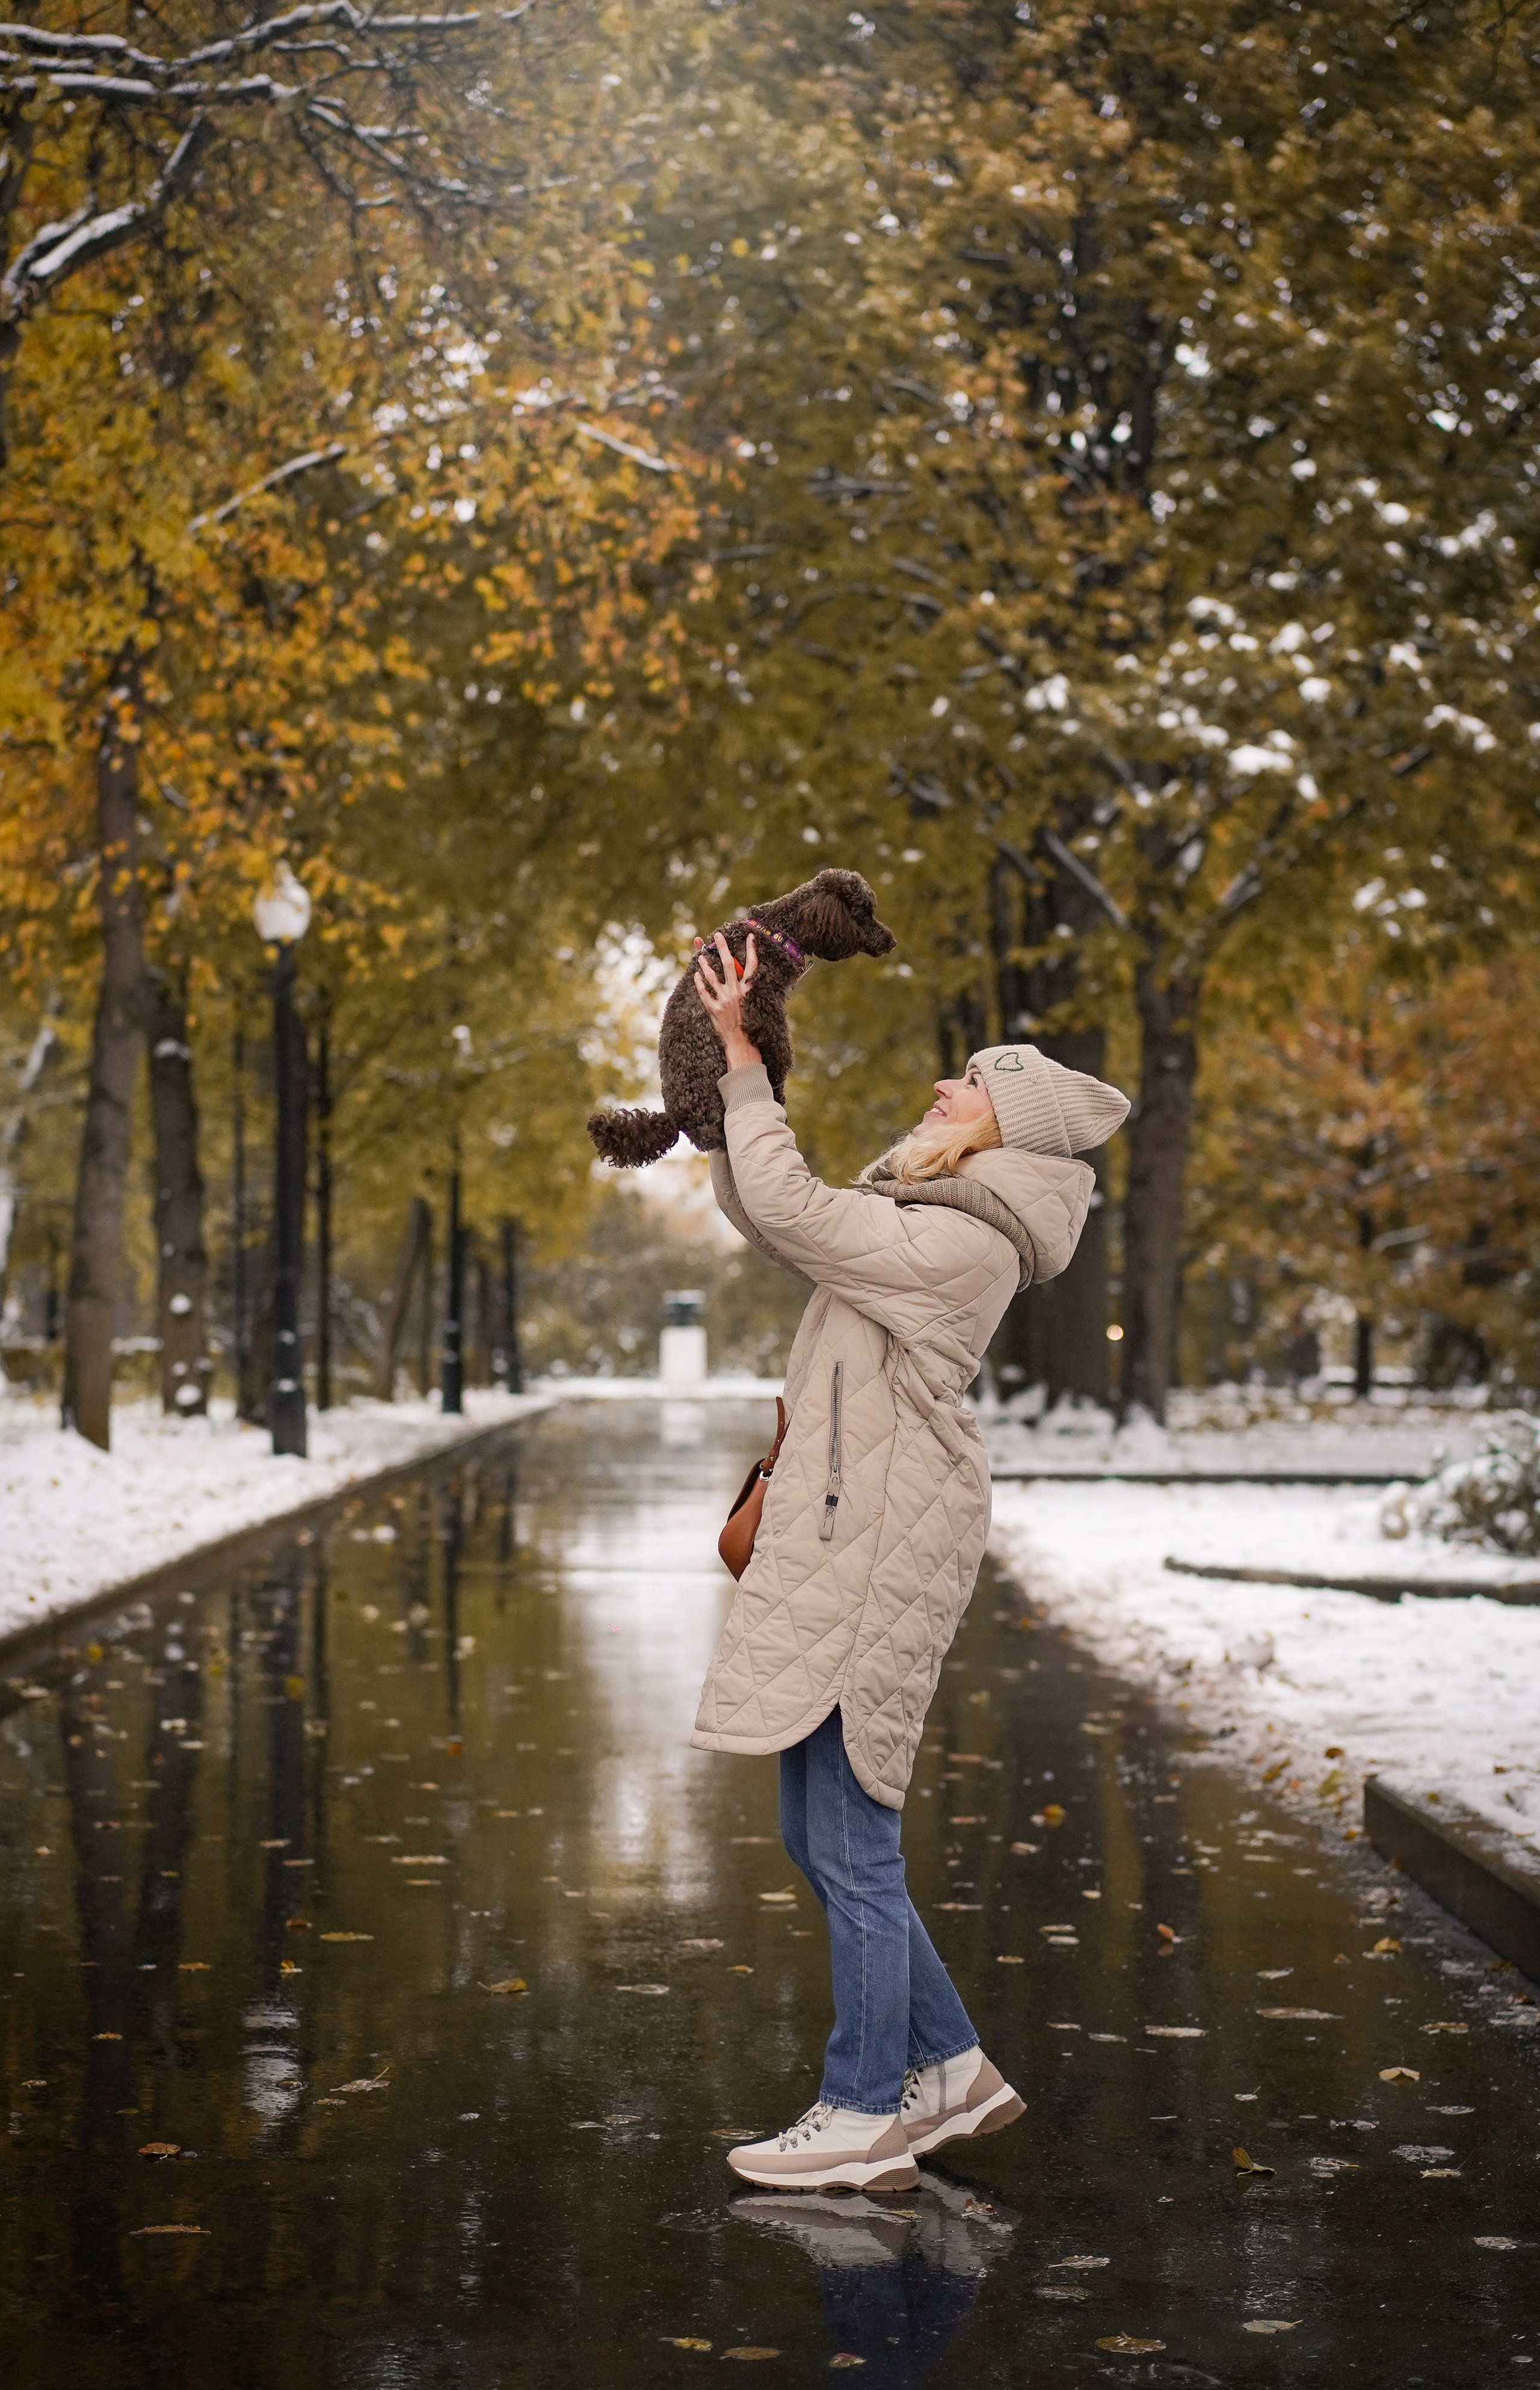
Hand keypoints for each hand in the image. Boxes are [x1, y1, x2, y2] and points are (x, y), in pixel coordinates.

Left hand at [693, 930, 760, 1069]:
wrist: (742, 1044)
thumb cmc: (751, 1024)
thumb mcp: (756, 1004)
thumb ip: (751, 989)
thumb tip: (751, 977)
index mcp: (749, 990)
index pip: (752, 965)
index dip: (752, 950)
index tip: (750, 936)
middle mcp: (737, 993)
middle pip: (730, 964)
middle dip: (723, 947)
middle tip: (718, 935)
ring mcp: (724, 1000)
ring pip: (713, 976)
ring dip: (706, 963)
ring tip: (700, 955)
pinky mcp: (714, 1009)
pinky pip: (704, 992)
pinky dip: (699, 982)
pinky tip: (696, 974)